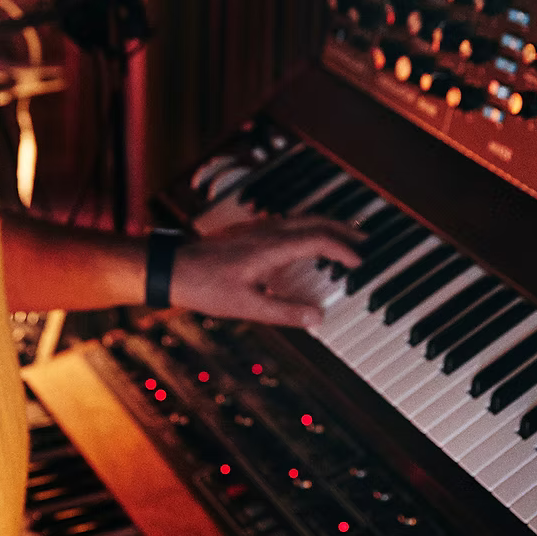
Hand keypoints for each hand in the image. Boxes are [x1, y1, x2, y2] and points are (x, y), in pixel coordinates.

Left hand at [169, 216, 361, 327]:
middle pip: (315, 220)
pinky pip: (287, 223)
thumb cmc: (204, 286)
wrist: (172, 268)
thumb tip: (318, 317)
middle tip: (364, 243)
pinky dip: (307, 230)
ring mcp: (257, 229)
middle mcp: (267, 231)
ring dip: (325, 227)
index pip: (319, 239)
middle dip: (343, 229)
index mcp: (271, 246)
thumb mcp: (247, 307)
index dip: (344, 249)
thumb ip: (285, 312)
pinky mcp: (248, 232)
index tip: (360, 263)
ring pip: (301, 219)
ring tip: (342, 242)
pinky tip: (305, 245)